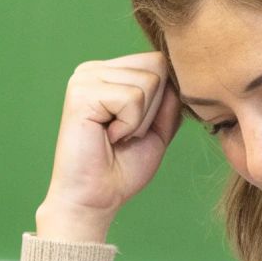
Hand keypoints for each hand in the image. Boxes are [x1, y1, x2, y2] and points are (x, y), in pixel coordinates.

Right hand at [35, 52, 183, 242]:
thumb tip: (180, 73)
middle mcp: (93, 69)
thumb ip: (169, 99)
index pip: (158, 61)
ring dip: (140, 120)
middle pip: (157, 66)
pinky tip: (107, 137)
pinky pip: (132, 98)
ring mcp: (84, 78)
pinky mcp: (81, 94)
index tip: (135, 128)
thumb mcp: (158, 128)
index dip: (161, 100)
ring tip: (115, 136)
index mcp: (109, 73)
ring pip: (148, 82)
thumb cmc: (122, 168)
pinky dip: (129, 125)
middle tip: (125, 134)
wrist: (96, 199)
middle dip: (152, 109)